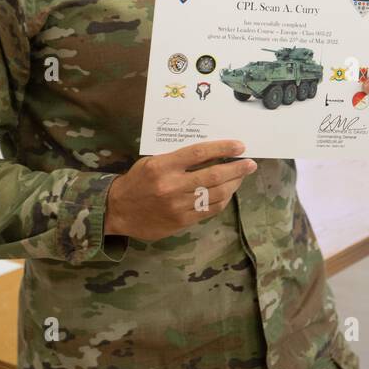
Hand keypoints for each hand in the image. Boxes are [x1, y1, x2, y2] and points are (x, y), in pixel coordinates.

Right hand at [104, 140, 256, 242]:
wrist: (118, 210)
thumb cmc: (137, 181)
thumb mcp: (152, 162)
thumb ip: (178, 158)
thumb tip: (210, 153)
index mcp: (163, 166)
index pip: (200, 152)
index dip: (223, 148)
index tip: (239, 146)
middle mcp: (172, 186)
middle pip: (214, 175)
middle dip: (237, 168)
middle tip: (250, 163)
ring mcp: (178, 206)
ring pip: (216, 194)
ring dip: (233, 184)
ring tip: (241, 177)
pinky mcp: (182, 221)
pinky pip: (209, 210)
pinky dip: (222, 200)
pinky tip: (228, 192)